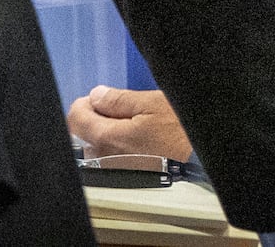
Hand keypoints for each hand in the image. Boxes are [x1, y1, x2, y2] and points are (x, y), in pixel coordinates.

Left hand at [66, 86, 191, 162]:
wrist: (200, 161)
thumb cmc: (180, 133)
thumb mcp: (150, 104)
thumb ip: (117, 100)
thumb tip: (97, 95)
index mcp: (107, 137)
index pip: (75, 118)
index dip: (86, 103)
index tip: (101, 99)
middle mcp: (105, 158)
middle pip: (85, 133)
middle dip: (98, 118)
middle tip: (124, 111)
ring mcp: (114, 170)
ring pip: (98, 146)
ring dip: (110, 132)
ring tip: (136, 126)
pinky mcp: (125, 178)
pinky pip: (111, 157)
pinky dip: (119, 146)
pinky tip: (140, 140)